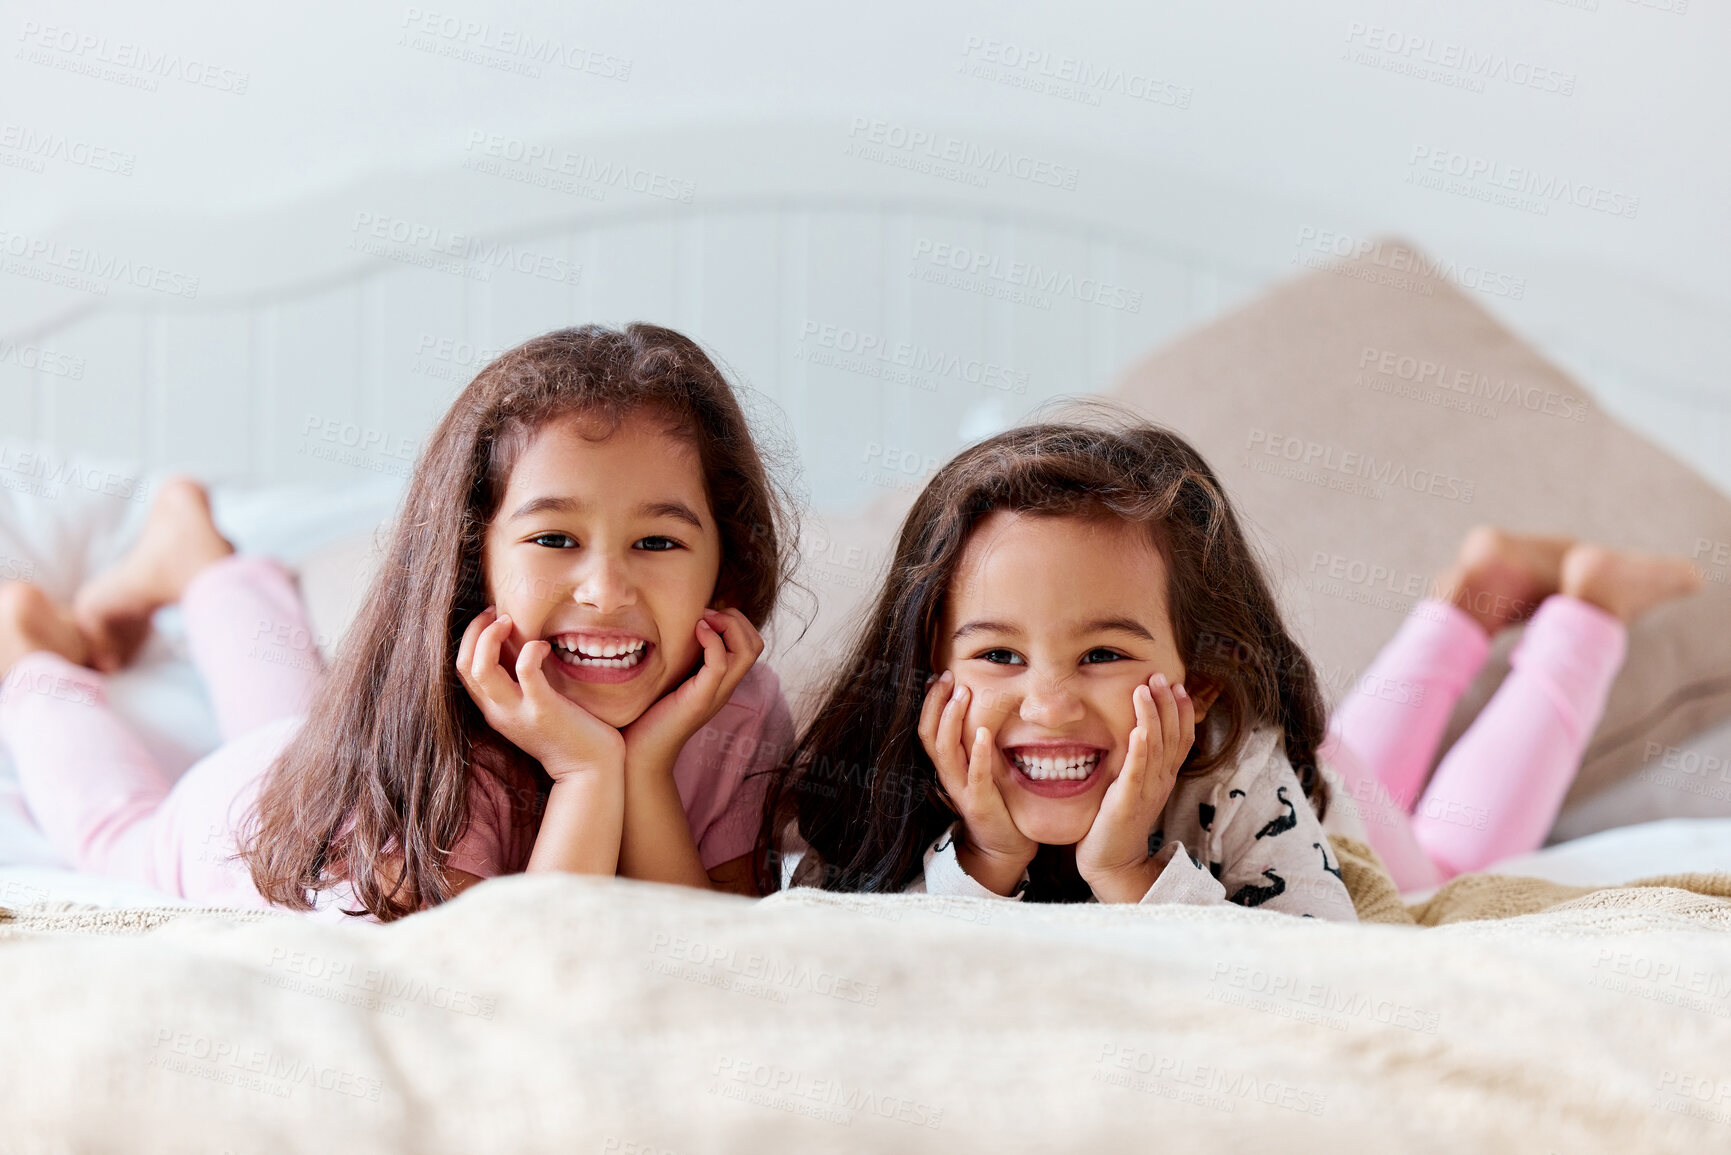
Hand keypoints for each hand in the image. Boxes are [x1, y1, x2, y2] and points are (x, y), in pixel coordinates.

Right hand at [455, 607, 625, 780]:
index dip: (471, 638)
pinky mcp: (543, 710)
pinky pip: (525, 671)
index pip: (462, 669)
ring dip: (490, 636)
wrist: (589, 770)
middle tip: (498, 612)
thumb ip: (520, 683)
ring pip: (480, 669)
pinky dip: (530, 650)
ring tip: (510, 621)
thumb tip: (519, 646)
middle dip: (475, 631)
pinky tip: (544, 646)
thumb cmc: (568, 732)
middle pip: (464, 665)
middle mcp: (498, 712)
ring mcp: (518, 712)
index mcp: (494, 709)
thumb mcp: (533, 707)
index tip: (492, 618)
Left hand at [621, 607, 764, 773]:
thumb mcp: (670, 679)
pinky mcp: (700, 700)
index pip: (751, 643)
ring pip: (747, 651)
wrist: (640, 754)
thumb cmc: (648, 715)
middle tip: (706, 615)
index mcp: (721, 681)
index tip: (705, 614)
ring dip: (728, 624)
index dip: (735, 620)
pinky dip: (712, 640)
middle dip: (736, 618)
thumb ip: (680, 659)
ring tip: (702, 621)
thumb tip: (674, 628)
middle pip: (755, 644)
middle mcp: (725, 687)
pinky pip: (720, 664)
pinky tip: (695, 631)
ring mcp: (716, 694)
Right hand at [918, 671, 1036, 894]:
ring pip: (945, 750)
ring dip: (951, 720)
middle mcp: (947, 774)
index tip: (939, 676)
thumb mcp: (981, 765)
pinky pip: (975, 774)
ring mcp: (960, 788)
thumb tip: (982, 707)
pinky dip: (977, 753)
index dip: (929, 702)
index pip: (927, 728)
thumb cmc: (995, 801)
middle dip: (936, 703)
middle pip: (929, 734)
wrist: (1002, 844)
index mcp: (946, 765)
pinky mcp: (979, 801)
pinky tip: (982, 733)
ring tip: (962, 694)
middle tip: (947, 676)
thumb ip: (976, 742)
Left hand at [1076, 673, 1195, 902]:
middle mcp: (1161, 781)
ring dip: (1153, 716)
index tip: (1177, 684)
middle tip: (1162, 676)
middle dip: (1169, 704)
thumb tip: (1137, 732)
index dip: (1182, 711)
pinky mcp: (1126, 802)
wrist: (1112, 861)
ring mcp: (1146, 792)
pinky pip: (1137, 772)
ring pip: (1156, 747)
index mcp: (1164, 777)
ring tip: (1146, 689)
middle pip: (1173, 736)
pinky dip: (1140, 750)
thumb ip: (1139, 761)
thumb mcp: (1134, 785)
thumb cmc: (1117, 821)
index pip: (1181, 738)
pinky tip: (1139, 730)